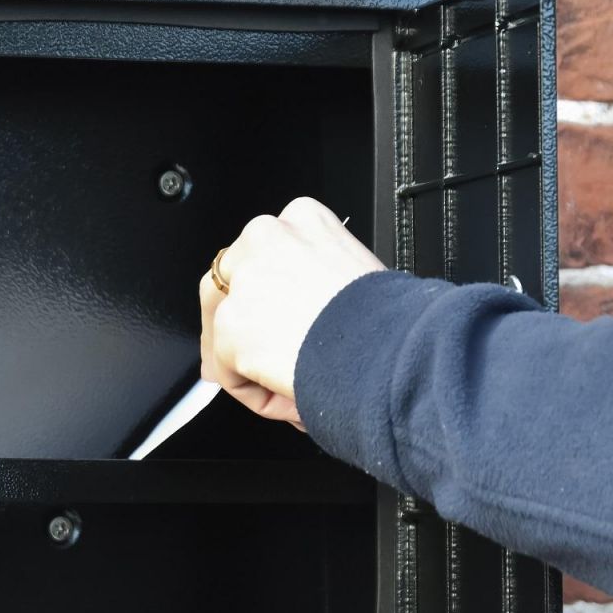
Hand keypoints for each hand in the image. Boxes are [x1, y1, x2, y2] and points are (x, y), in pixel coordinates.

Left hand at [200, 197, 385, 427]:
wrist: (391, 348)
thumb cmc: (387, 320)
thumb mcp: (353, 271)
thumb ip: (311, 280)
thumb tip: (283, 315)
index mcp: (301, 217)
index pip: (263, 251)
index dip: (266, 293)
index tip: (280, 320)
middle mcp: (266, 236)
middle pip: (228, 279)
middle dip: (239, 322)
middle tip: (261, 359)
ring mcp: (244, 281)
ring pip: (222, 323)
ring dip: (242, 357)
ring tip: (279, 382)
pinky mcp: (231, 325)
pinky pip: (225, 366)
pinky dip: (250, 389)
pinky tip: (284, 395)